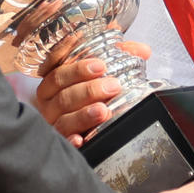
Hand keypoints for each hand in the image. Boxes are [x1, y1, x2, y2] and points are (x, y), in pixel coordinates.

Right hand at [35, 38, 151, 145]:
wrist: (89, 125)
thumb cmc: (92, 93)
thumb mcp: (103, 73)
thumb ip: (121, 57)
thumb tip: (143, 51)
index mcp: (55, 83)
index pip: (58, 71)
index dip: (77, 68)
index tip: (100, 65)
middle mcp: (50, 102)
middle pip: (63, 94)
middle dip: (88, 90)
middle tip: (112, 86)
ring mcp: (54, 122)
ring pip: (63, 118)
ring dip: (84, 115)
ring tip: (103, 110)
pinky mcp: (62, 141)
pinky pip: (63, 141)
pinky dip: (71, 140)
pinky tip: (80, 139)